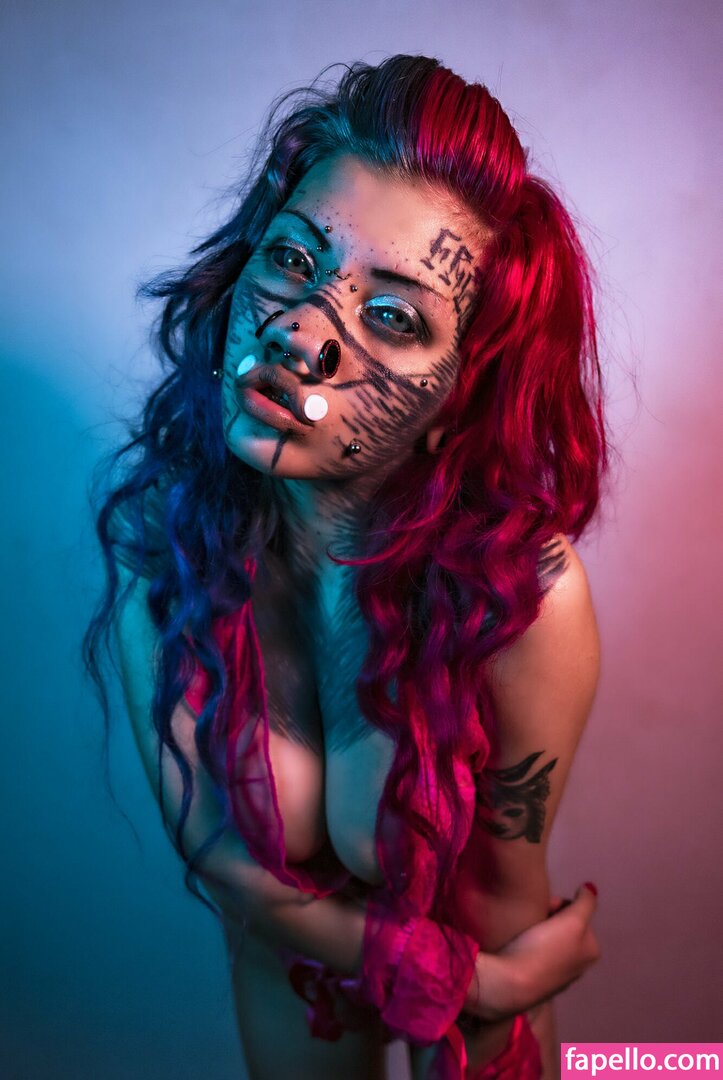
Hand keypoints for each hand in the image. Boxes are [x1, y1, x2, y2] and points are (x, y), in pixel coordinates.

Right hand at [468, 882, 599, 1021]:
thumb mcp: (573, 920)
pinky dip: (529, 945)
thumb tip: (590, 888)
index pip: (576, 912)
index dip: (559, 904)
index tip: (545, 908)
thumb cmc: (545, 949)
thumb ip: (586, 902)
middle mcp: (579, 964)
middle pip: (563, 924)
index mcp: (592, 951)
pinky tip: (520, 947)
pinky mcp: (537, 980)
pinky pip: (536, 951)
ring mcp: (558, 974)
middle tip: (534, 919)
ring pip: (549, 937)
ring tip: (524, 933)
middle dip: (548, 916)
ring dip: (537, 929)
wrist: (512, 983)